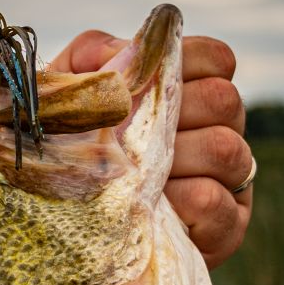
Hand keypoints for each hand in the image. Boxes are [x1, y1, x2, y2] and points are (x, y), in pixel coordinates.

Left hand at [49, 31, 253, 268]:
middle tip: (126, 136)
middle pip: (224, 100)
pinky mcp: (226, 226)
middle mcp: (217, 130)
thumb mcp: (64, 103)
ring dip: (175, 160)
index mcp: (187, 95)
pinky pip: (217, 202)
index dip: (186, 62)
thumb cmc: (65, 159)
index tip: (143, 82)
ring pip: (226, 149)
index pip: (215, 59)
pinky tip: (152, 206)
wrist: (57, 236)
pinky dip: (181, 200)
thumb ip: (88, 59)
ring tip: (134, 175)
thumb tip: (125, 48)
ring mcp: (227, 179)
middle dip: (173, 114)